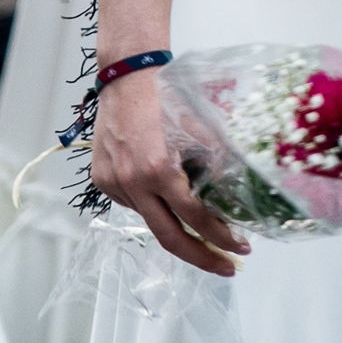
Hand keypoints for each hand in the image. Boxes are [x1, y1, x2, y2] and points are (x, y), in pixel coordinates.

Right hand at [90, 68, 251, 274]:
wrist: (125, 76)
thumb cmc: (163, 94)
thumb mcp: (200, 127)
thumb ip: (217, 162)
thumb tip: (237, 193)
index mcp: (158, 169)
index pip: (194, 218)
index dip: (220, 237)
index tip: (239, 248)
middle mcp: (133, 182)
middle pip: (168, 238)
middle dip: (200, 257)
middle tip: (226, 267)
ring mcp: (114, 183)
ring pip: (149, 219)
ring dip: (174, 225)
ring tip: (197, 221)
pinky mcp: (102, 180)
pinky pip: (132, 204)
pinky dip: (152, 206)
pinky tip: (164, 195)